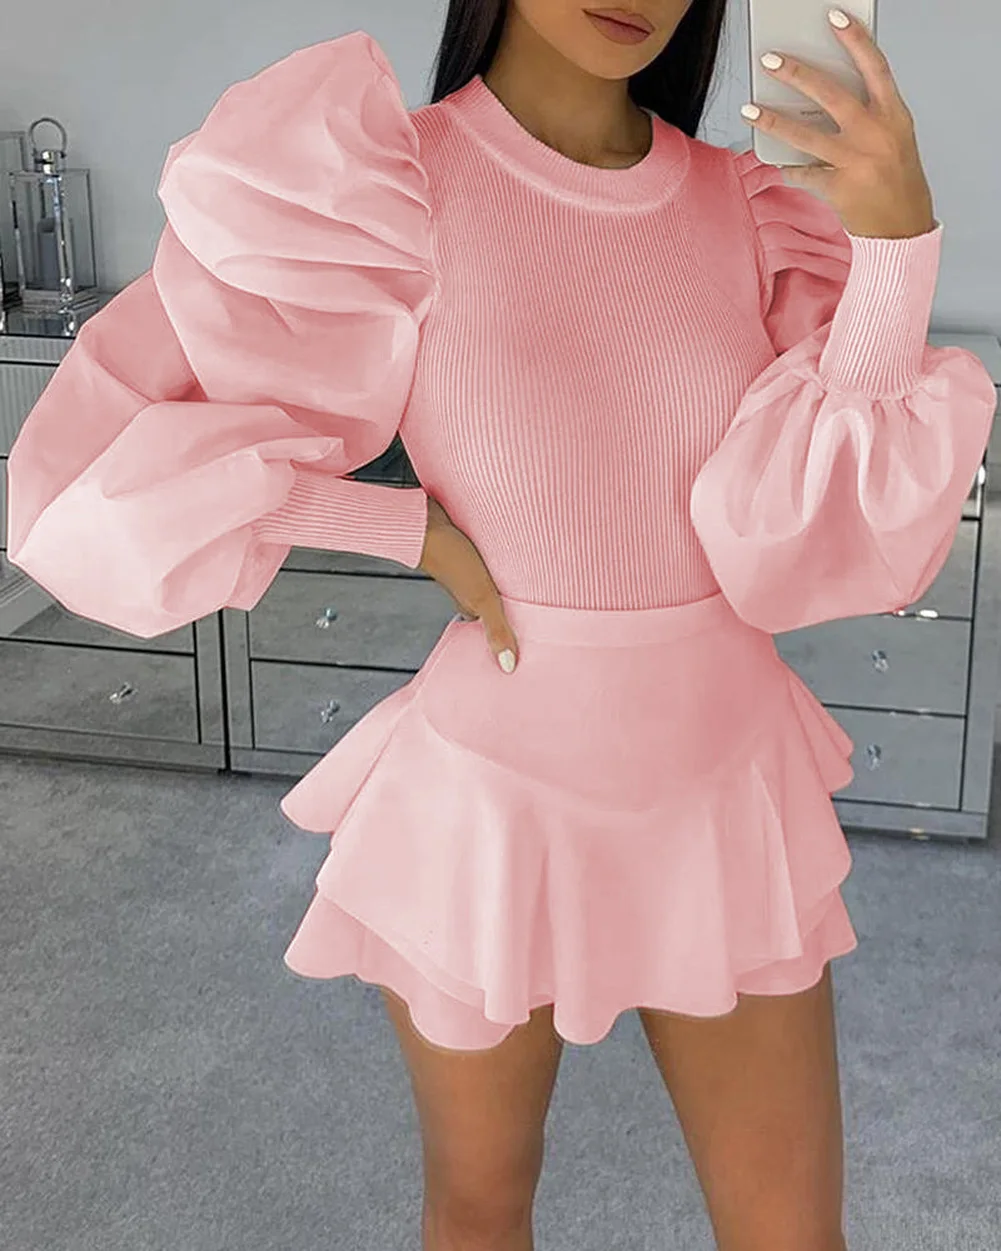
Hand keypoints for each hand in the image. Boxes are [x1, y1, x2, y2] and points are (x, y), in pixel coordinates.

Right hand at [419, 495, 519, 672]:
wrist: (427, 522)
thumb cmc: (452, 560)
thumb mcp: (481, 598)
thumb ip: (496, 629)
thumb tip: (508, 667)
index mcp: (469, 608)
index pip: (491, 627)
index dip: (508, 633)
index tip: (529, 642)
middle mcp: (470, 590)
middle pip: (496, 605)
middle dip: (514, 608)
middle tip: (541, 616)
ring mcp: (471, 569)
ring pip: (495, 583)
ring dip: (510, 584)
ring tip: (536, 587)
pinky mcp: (473, 548)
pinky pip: (493, 561)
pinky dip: (504, 563)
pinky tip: (517, 558)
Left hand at [742, 7, 935, 238]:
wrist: (903, 226)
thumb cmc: (895, 176)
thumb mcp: (893, 136)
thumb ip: (867, 112)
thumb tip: (820, 91)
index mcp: (894, 114)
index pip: (875, 66)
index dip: (855, 39)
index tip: (834, 15)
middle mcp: (876, 134)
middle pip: (832, 95)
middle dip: (798, 74)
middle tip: (770, 59)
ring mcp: (856, 162)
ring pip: (806, 136)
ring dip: (774, 121)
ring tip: (749, 109)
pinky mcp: (839, 189)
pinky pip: (804, 174)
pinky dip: (789, 168)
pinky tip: (776, 162)